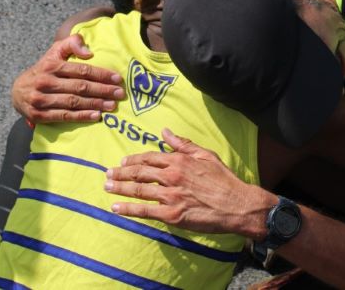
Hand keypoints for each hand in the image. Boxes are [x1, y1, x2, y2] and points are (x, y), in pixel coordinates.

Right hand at [11, 34, 125, 123]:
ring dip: (95, 104)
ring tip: (112, 105)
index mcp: (51, 65)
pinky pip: (64, 116)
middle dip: (102, 90)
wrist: (17, 91)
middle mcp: (45, 82)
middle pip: (80, 87)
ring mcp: (41, 99)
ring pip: (73, 102)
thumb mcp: (54, 52)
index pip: (81, 70)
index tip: (117, 78)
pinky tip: (96, 116)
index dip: (101, 74)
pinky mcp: (38, 115)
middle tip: (120, 93)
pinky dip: (81, 117)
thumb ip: (71, 44)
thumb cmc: (43, 69)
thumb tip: (88, 52)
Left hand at [106, 129, 274, 238]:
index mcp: (179, 160)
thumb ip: (183, 143)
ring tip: (107, 187)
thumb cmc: (224, 179)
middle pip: (139, 173)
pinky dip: (128, 209)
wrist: (237, 205)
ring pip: (138, 190)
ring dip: (120, 188)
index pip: (149, 157)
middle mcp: (172, 176)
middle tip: (108, 174)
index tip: (123, 162)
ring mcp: (170, 196)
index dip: (134, 160)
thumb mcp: (205, 155)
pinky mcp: (172, 215)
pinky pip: (145, 211)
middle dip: (121, 173)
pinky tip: (116, 208)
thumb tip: (165, 131)